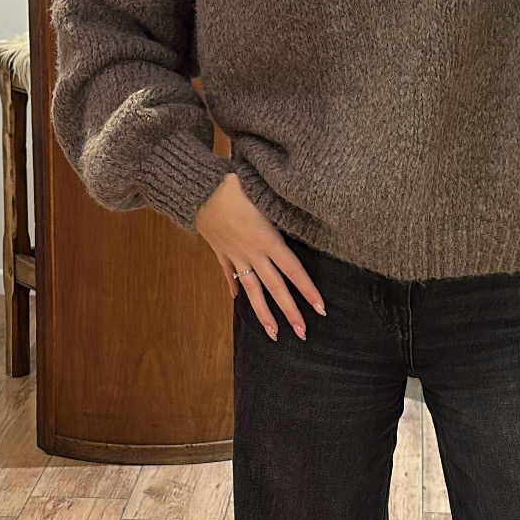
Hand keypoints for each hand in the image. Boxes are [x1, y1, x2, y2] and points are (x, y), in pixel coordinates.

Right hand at [194, 173, 325, 340]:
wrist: (199, 188)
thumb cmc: (236, 185)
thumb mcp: (266, 197)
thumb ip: (284, 211)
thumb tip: (302, 214)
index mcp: (268, 240)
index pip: (293, 270)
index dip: (307, 290)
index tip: (320, 309)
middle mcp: (253, 253)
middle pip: (275, 287)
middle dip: (290, 311)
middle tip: (302, 333)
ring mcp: (235, 254)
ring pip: (252, 289)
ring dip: (263, 312)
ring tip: (272, 333)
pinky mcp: (220, 250)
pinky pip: (229, 272)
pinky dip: (234, 285)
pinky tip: (237, 298)